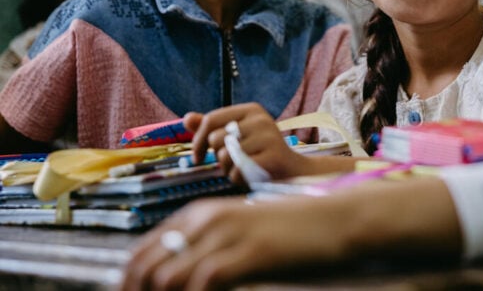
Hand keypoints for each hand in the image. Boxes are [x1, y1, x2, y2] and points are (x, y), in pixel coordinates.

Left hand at [120, 196, 345, 290]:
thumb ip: (209, 250)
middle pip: (146, 267)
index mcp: (200, 215)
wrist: (336, 220)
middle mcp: (207, 220)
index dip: (129, 284)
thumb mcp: (241, 234)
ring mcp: (228, 234)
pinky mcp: (250, 252)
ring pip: (167, 278)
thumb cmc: (291, 233)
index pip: (142, 252)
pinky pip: (203, 283)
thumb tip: (176, 280)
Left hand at [184, 103, 310, 183]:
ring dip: (228, 169)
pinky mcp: (273, 157)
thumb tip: (187, 118)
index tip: (196, 157)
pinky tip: (250, 176)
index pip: (211, 119)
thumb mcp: (237, 136)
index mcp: (251, 110)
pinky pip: (238, 170)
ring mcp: (269, 137)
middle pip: (215, 138)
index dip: (197, 140)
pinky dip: (238, 178)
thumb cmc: (260, 153)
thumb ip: (212, 127)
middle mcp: (261, 119)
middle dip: (217, 157)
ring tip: (242, 168)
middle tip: (231, 162)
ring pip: (225, 156)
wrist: (293, 170)